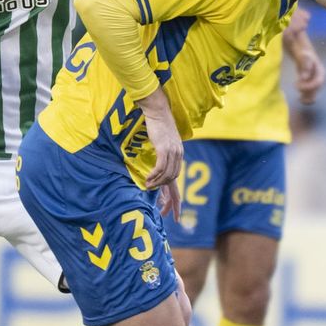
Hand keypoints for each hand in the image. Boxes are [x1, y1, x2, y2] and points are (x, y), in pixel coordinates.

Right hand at [140, 90, 183, 216]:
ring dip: (156, 184)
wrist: (158, 111)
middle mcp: (178, 155)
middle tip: (161, 210)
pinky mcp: (164, 148)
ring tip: (147, 187)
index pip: (177, 180)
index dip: (176, 199)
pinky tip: (147, 179)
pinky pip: (160, 167)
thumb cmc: (157, 125)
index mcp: (178, 155)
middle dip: (168, 198)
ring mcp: (172, 151)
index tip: (174, 215)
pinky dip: (154, 175)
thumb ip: (162, 155)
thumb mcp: (161, 142)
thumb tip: (157, 168)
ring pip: (166, 175)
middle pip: (174, 181)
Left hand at [294, 47, 325, 104]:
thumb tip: (304, 78)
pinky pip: (310, 94)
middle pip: (316, 89)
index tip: (297, 86)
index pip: (318, 82)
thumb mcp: (304, 58)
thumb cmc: (304, 55)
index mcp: (321, 72)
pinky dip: (306, 97)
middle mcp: (320, 79)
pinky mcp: (311, 85)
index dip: (309, 86)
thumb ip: (305, 66)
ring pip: (314, 93)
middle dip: (307, 91)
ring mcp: (316, 82)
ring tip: (300, 100)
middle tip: (296, 87)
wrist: (304, 55)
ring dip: (308, 97)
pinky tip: (300, 99)